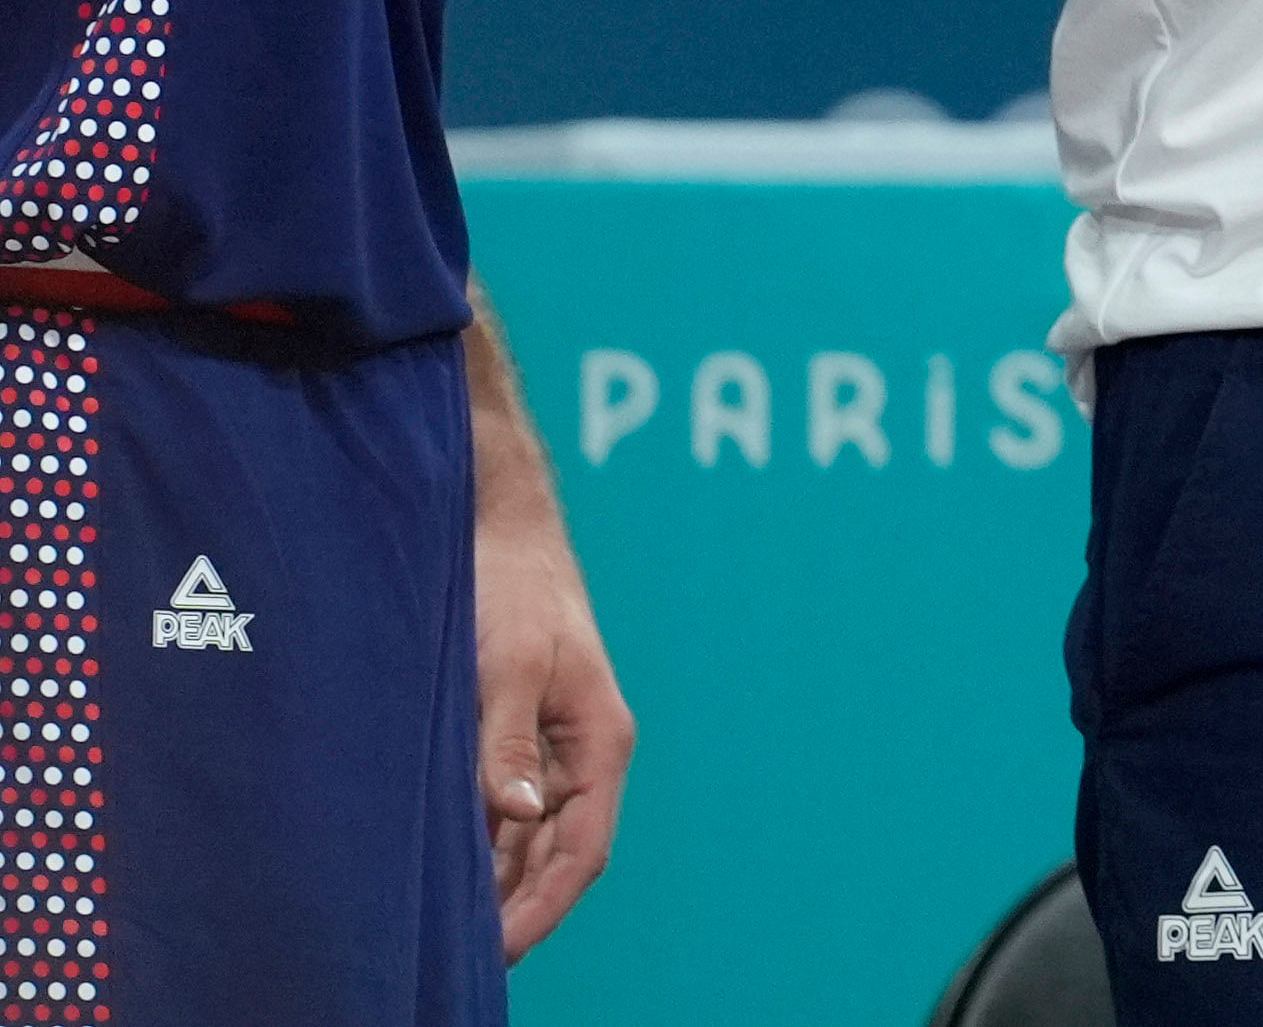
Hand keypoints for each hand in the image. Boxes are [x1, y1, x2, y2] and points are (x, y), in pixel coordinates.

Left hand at [476, 493, 631, 957]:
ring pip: (528, 836)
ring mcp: (551, 745)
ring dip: (495, 880)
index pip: (581, 851)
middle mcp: (582, 753)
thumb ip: (508, 744)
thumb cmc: (512, 588)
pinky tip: (442, 869)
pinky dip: (480, 843)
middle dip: (515, 908)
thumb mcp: (507, 666)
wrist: (499, 526)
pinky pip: (505, 806)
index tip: (496, 952)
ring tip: (441, 926)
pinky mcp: (517, 731)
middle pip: (556, 855)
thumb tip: (516, 814)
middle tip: (458, 957)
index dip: (541, 908)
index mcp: (599, 741)